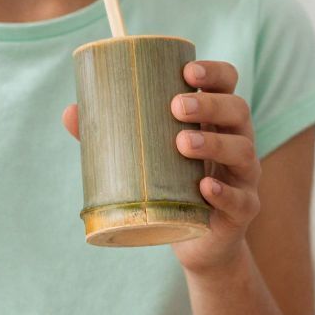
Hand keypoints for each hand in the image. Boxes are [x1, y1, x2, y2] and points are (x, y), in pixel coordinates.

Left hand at [61, 58, 263, 273]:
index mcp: (217, 121)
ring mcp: (244, 177)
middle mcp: (238, 142)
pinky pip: (241, 199)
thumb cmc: (172, 189)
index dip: (214, 72)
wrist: (199, 244)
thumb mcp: (149, 158)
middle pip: (238, 110)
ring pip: (243, 151)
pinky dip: (224, 192)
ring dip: (215, 143)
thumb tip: (70, 112)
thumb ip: (113, 136)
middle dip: (210, 104)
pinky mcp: (244, 211)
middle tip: (176, 107)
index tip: (187, 70)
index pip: (227, 84)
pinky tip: (205, 187)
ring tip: (183, 143)